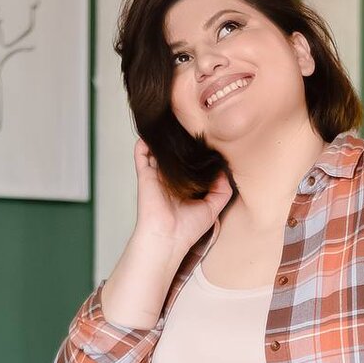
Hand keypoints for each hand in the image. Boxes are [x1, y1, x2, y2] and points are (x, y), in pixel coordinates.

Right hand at [132, 137, 232, 253]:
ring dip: (163, 139)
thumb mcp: (213, 208)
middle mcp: (170, 179)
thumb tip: (223, 170)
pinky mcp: (145, 175)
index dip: (198, 153)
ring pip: (158, 151)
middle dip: (181, 141)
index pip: (190, 165)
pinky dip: (144, 142)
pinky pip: (141, 154)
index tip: (208, 141)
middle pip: (174, 155)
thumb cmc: (188, 229)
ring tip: (172, 125)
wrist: (168, 237)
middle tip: (191, 128)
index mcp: (185, 186)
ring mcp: (157, 176)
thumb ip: (222, 190)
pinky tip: (153, 133)